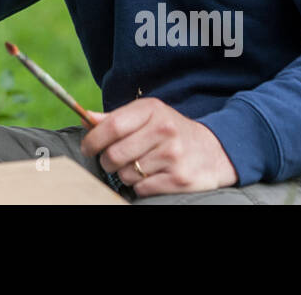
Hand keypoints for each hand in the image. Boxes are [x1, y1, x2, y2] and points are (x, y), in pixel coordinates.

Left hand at [80, 97, 237, 196]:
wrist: (214, 151)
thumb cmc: (171, 132)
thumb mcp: (148, 116)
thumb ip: (116, 118)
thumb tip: (86, 117)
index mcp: (152, 110)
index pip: (111, 126)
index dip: (92, 140)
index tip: (87, 148)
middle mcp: (164, 130)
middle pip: (115, 154)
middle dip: (107, 161)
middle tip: (112, 161)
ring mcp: (173, 155)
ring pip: (126, 174)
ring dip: (126, 174)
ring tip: (139, 166)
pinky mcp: (180, 179)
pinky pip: (142, 189)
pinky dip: (141, 186)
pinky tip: (152, 176)